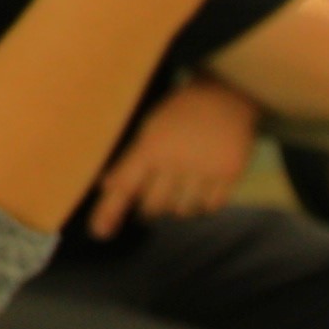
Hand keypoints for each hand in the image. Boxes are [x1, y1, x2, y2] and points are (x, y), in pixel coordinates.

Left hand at [79, 73, 266, 238]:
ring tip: (180, 189)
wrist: (225, 96)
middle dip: (149, 208)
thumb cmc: (181, 113)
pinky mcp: (229, 175)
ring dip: (177, 207)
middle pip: (154, 206)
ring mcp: (205, 170)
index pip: (125, 185)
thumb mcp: (149, 129)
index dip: (110, 210)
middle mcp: (176, 161)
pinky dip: (203, 205)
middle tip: (152, 200)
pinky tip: (200, 190)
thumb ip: (131, 160)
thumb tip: (108, 186)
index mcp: (152, 147)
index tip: (99, 232)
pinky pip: (211, 207)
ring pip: (183, 211)